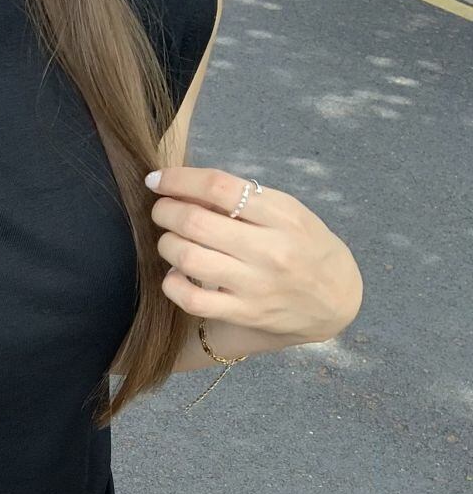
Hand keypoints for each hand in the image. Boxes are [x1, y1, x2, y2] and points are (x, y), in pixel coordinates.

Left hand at [146, 166, 363, 344]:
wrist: (336, 299)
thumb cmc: (306, 246)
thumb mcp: (288, 212)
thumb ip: (243, 199)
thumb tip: (186, 188)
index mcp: (282, 214)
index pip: (218, 187)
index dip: (178, 179)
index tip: (157, 180)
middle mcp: (269, 249)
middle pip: (195, 222)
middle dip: (165, 211)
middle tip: (162, 211)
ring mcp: (255, 285)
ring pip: (187, 258)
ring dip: (166, 244)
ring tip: (170, 240)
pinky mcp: (244, 313)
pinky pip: (191, 299)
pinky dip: (172, 282)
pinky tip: (176, 273)